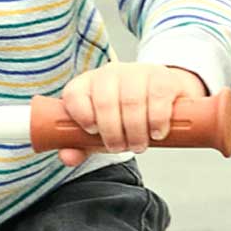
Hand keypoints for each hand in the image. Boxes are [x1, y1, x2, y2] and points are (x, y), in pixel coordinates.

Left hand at [57, 63, 208, 166]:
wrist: (161, 97)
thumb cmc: (125, 115)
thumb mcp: (101, 132)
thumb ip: (80, 145)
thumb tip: (68, 157)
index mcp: (88, 84)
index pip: (74, 94)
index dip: (81, 116)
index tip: (92, 132)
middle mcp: (110, 74)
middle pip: (105, 102)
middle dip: (112, 133)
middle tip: (120, 148)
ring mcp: (137, 72)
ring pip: (131, 101)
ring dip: (135, 131)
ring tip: (139, 144)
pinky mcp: (162, 76)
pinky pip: (157, 97)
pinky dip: (156, 120)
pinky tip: (156, 132)